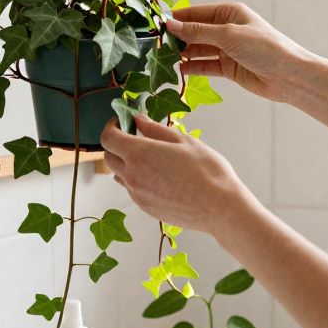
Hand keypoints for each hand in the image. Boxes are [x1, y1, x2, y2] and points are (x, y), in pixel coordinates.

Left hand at [101, 116, 254, 234]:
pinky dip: (138, 179)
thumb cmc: (207, 171)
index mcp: (139, 154)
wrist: (219, 207)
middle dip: (117, 144)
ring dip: (126, 163)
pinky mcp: (145, 208)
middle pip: (109, 157)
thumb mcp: (183, 141)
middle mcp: (132, 176)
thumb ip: (155, 129)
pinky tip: (161, 176)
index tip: (122, 121)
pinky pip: (132, 190)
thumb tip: (138, 119)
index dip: (111, 126)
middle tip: (136, 137)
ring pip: (120, 175)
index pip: (108, 138)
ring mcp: (137, 195)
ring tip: (151, 158)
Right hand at [167, 3, 313, 103]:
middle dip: (175, 38)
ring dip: (181, 55)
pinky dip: (191, 68)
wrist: (288, 76)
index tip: (154, 26)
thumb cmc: (264, 47)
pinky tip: (176, 71)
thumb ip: (198, 31)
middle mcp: (226, 29)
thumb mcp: (228, 35)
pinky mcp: (227, 68)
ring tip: (160, 60)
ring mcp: (226, 49)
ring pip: (197, 50)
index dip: (175, 19)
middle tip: (152, 46)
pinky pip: (204, 66)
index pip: (195, 13)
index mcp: (228, 12)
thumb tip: (170, 25)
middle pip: (194, 32)